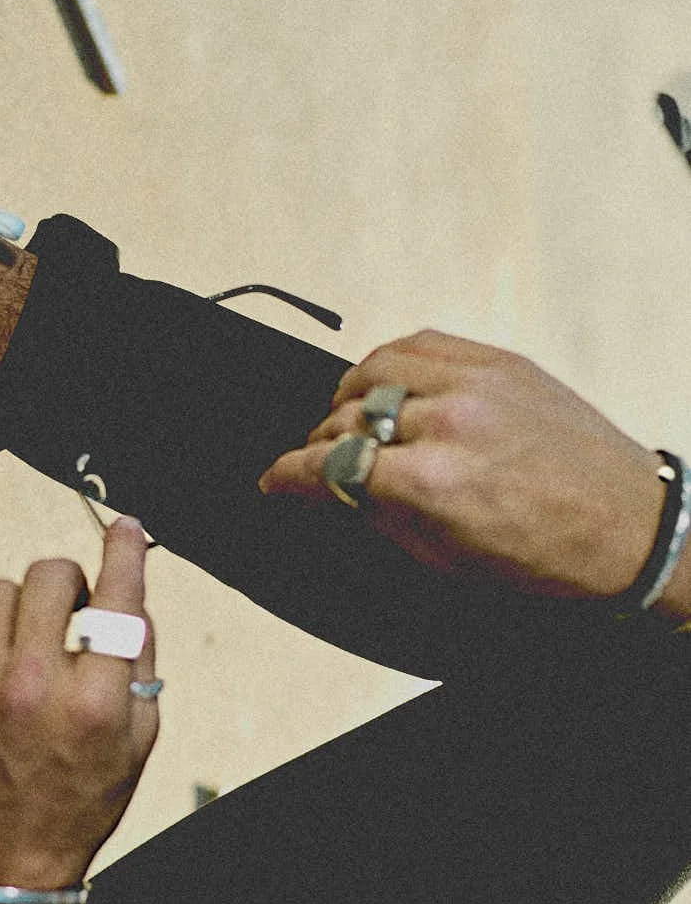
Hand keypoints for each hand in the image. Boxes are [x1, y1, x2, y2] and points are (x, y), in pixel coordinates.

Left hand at [0, 517, 158, 888]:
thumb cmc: (77, 802)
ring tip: (22, 648)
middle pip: (49, 576)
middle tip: (68, 613)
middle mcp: (32, 688)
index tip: (125, 530)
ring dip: (17, 610)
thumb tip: (128, 594)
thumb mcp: (138, 742)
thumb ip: (139, 664)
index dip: (124, 550)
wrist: (1, 864)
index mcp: (95, 702)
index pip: (117, 597)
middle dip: (66, 585)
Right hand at [258, 329, 672, 601]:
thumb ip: (379, 517)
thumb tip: (331, 492)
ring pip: (374, 368)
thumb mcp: (448, 560)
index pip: (326, 464)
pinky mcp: (503, 361)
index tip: (273, 483)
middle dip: (320, 445)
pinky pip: (421, 343)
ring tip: (351, 422)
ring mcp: (478, 382)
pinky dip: (391, 364)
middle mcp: (449, 422)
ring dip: (349, 398)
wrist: (630, 528)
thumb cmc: (548, 556)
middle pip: (344, 417)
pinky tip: (388, 386)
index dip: (286, 476)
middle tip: (319, 465)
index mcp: (432, 482)